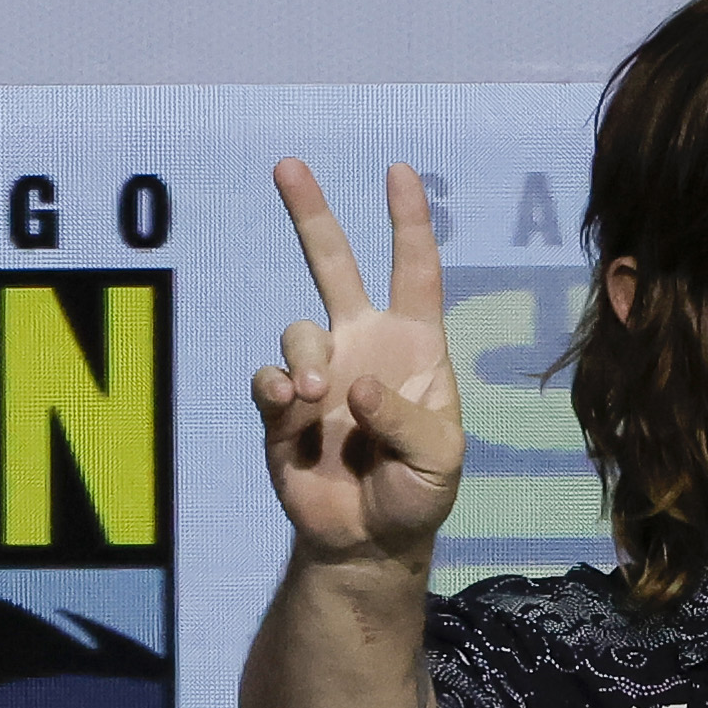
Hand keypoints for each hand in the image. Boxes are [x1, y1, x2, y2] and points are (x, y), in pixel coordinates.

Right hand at [255, 159, 467, 568]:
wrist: (369, 542)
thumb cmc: (418, 493)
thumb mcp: (439, 459)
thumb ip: (405, 418)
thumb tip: (353, 384)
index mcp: (413, 346)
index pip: (414, 271)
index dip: (408, 221)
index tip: (399, 171)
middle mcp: (362, 346)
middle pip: (334, 265)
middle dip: (311, 214)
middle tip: (288, 165)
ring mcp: (319, 375)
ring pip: (298, 330)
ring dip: (305, 357)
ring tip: (315, 397)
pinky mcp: (281, 411)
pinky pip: (268, 378)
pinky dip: (276, 388)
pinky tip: (290, 406)